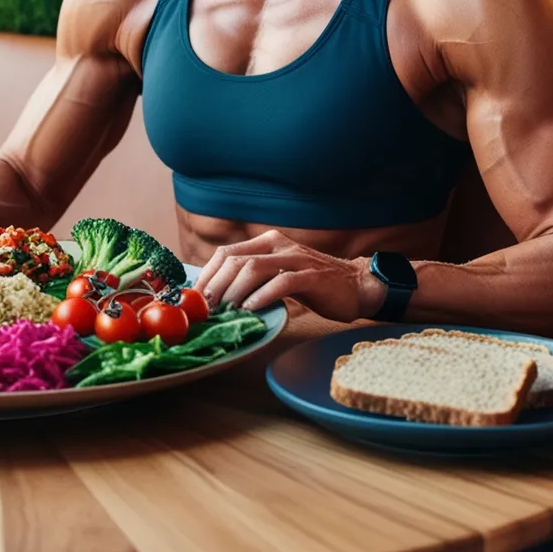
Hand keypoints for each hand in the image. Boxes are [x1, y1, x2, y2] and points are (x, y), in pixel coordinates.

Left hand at [194, 230, 381, 322]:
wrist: (355, 286)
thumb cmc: (313, 285)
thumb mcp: (278, 275)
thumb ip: (254, 277)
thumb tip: (217, 294)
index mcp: (267, 242)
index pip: (227, 253)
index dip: (208, 274)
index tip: (197, 296)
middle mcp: (279, 245)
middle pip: (235, 260)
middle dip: (216, 285)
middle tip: (208, 307)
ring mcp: (296, 259)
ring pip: (254, 268)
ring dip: (234, 291)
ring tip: (227, 309)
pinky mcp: (312, 276)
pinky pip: (281, 283)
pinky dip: (262, 296)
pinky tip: (251, 309)